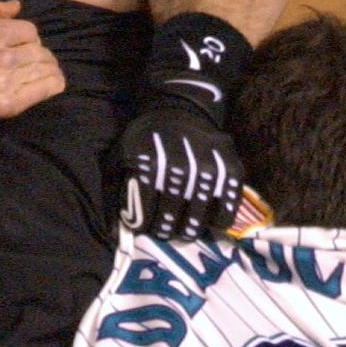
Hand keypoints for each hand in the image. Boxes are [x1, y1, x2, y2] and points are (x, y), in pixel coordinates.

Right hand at [0, 0, 64, 147]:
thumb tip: (16, 5)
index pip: (29, 30)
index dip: (27, 39)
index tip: (19, 48)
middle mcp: (1, 54)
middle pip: (40, 49)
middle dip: (37, 55)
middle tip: (28, 65)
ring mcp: (5, 80)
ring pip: (46, 68)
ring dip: (46, 70)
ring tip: (38, 75)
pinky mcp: (9, 105)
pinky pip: (47, 88)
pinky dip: (52, 85)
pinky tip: (48, 85)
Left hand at [119, 103, 244, 240]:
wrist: (177, 111)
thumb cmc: (144, 142)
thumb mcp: (119, 161)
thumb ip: (114, 196)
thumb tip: (115, 235)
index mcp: (147, 162)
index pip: (143, 212)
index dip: (141, 224)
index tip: (142, 226)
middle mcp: (178, 165)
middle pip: (170, 218)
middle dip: (164, 229)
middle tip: (163, 230)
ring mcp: (207, 168)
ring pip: (197, 218)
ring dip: (188, 229)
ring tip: (183, 229)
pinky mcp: (231, 169)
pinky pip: (227, 208)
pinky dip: (219, 221)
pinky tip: (209, 221)